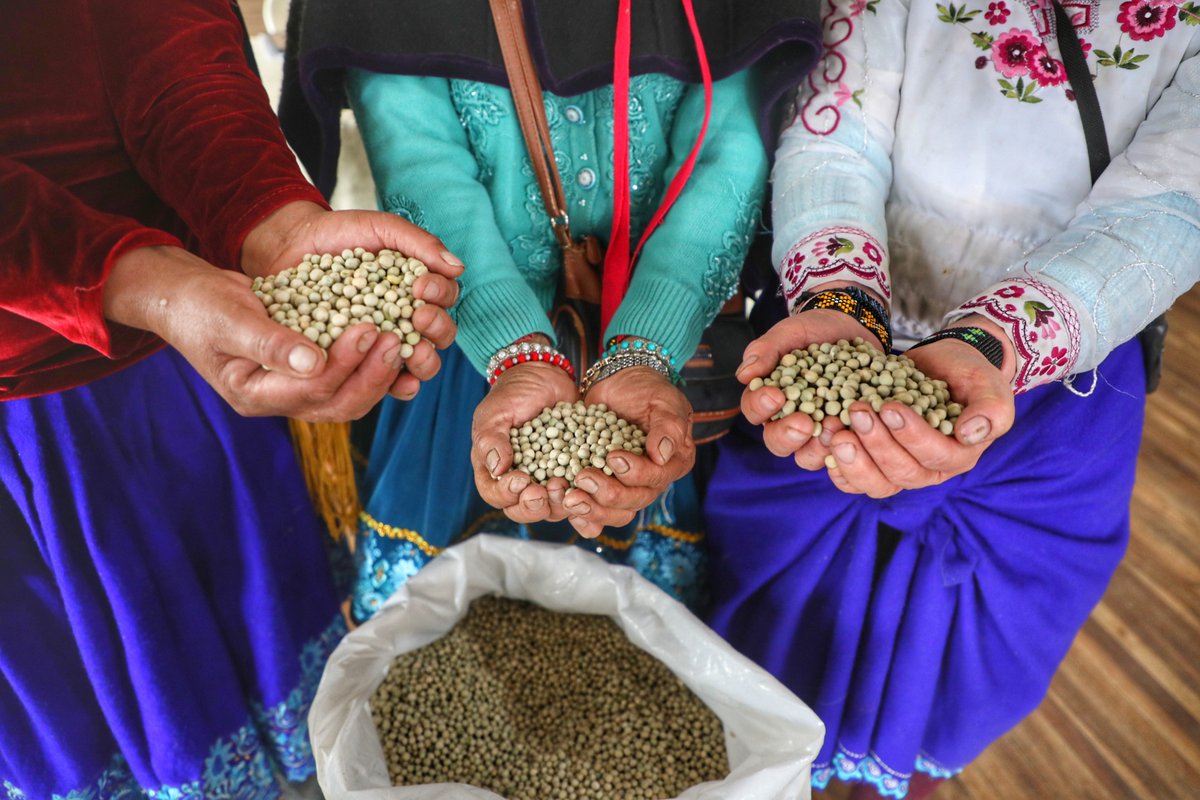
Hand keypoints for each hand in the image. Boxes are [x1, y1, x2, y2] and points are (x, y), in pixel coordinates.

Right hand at [103, 245, 410, 420]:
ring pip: (347, 395)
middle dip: (371, 375)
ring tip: (399, 339)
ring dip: (376, 372)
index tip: (370, 329)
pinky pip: (345, 376)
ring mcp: (292, 388)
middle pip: (338, 404)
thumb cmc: (199, 304)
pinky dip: (368, 363)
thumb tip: (313, 362)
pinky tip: (391, 340)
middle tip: (396, 340)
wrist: (186, 295)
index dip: (345, 364)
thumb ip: (269, 342)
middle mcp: (277, 399)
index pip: (312, 390)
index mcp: (254, 395)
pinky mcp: (305, 370)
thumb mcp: (228, 317)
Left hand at [240, 201, 463, 397]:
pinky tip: (400, 382)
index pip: (445, 298)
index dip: (440, 295)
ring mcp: (385, 342)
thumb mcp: (380, 229)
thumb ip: (418, 243)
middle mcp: (409, 318)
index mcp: (419, 288)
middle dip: (436, 327)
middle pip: (440, 334)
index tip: (421, 285)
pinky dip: (398, 384)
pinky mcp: (361, 361)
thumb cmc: (340, 235)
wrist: (291, 247)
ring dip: (424, 359)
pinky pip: (388, 381)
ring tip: (412, 350)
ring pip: (420, 360)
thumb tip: (457, 267)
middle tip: (418, 315)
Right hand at [471, 361, 579, 524]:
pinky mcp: (572, 473)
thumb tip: (497, 469)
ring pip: (553, 507)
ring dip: (560, 502)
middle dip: (534, 506)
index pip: (496, 495)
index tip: (521, 480)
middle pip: (524, 510)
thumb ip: (492, 439)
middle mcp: (521, 481)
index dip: (507, 494)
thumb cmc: (513, 393)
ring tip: (564, 484)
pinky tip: (590, 486)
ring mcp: (548, 479)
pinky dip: (585, 495)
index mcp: (495, 471)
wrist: (544, 377)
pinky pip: (579, 492)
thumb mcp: (496, 411)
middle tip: (544, 490)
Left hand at [568, 366, 695, 538]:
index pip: (656, 478)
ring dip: (591, 509)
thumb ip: (668, 426)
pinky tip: (566, 511)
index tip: (613, 457)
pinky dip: (583, 517)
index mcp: (673, 463)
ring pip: (614, 511)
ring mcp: (626, 486)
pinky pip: (596, 512)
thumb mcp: (663, 400)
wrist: (617, 383)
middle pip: (633, 500)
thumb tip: (661, 456)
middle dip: (608, 493)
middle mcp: (652, 480)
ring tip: (569, 498)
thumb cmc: (645, 388)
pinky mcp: (603, 486)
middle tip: (583, 478)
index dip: (635, 473)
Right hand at [736, 308, 883, 469]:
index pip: (755, 410)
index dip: (761, 406)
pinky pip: (842, 452)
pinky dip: (848, 447)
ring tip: (833, 428)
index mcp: (768, 398)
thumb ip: (766, 350)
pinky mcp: (844, 434)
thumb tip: (744, 375)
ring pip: (807, 456)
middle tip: (804, 422)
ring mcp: (817, 431)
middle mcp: (788, 420)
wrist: (851, 327)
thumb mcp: (789, 332)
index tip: (775, 395)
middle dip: (789, 435)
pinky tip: (857, 434)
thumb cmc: (812, 330)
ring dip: (817, 448)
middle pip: (777, 442)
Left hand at [824, 319, 1015, 497]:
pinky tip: (825, 445)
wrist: (942, 366)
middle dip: (876, 444)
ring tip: (835, 429)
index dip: (911, 435)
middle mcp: (928, 470)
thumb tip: (971, 433)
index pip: (934, 455)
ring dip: (852, 460)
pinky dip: (838, 467)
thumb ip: (992, 409)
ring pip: (875, 483)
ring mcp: (899, 469)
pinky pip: (854, 480)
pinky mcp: (874, 463)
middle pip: (901, 472)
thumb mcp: (989, 385)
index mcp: (958, 456)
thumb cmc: (969, 375)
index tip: (890, 407)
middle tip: (857, 411)